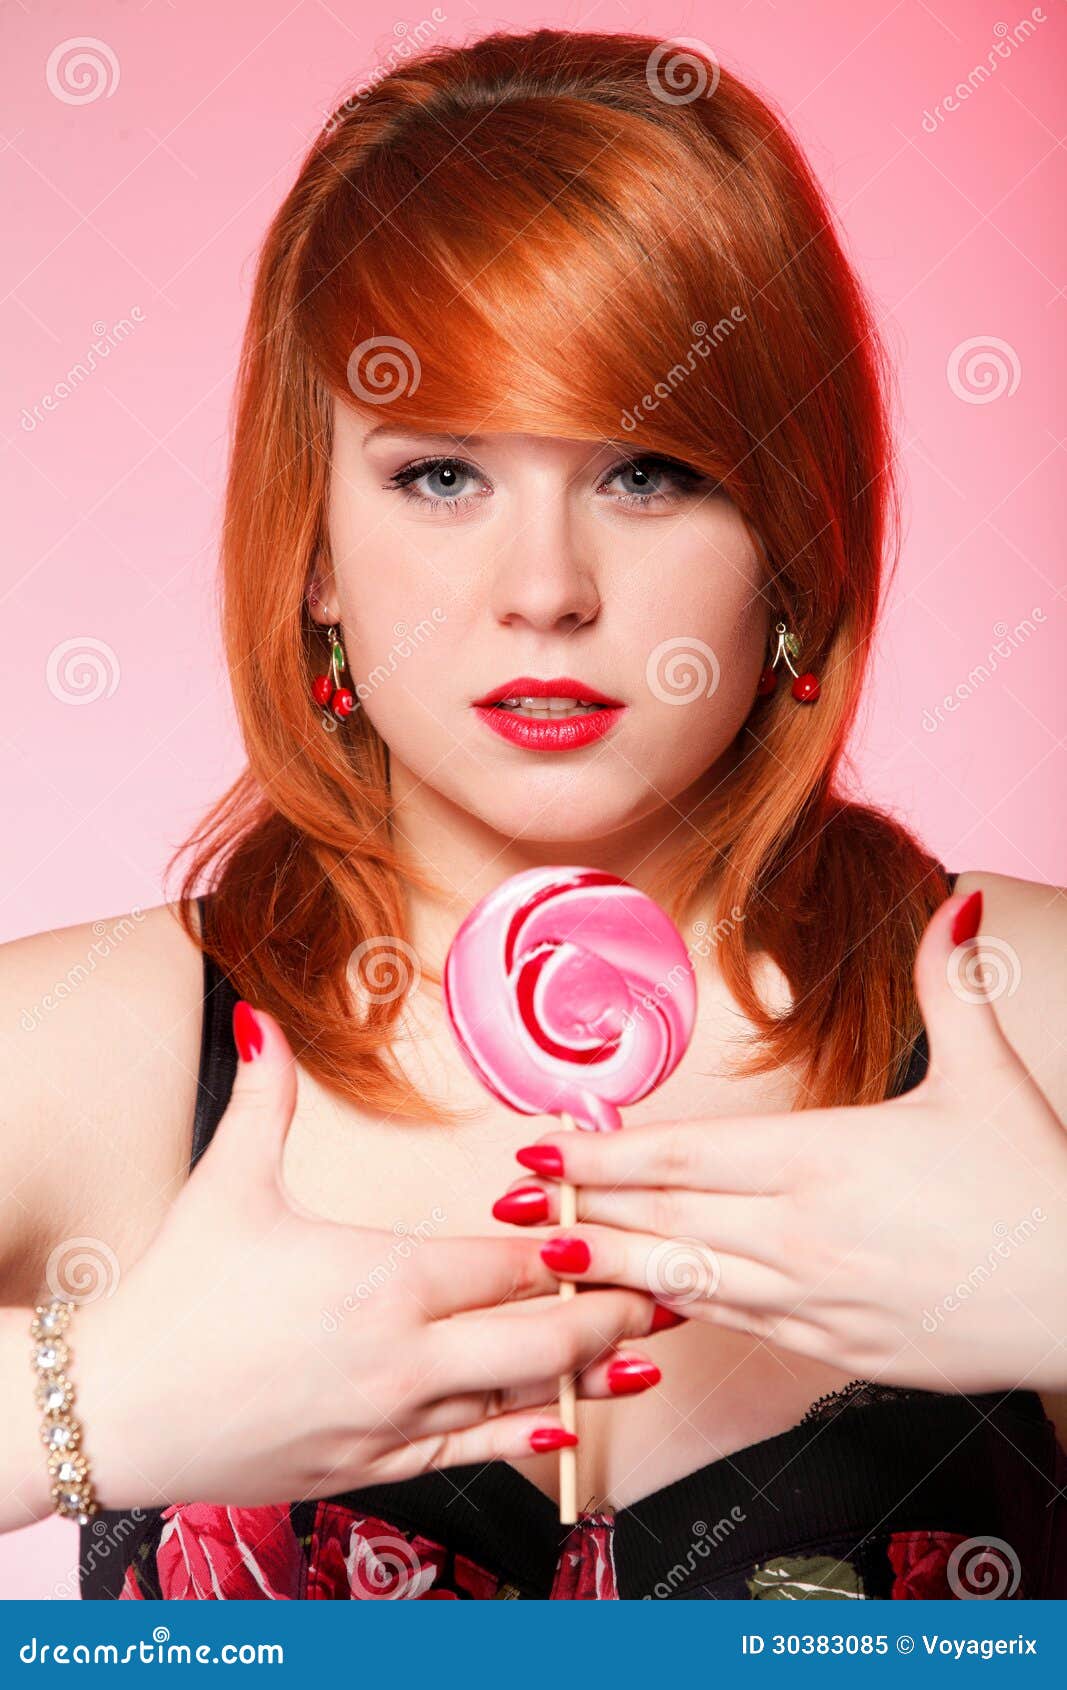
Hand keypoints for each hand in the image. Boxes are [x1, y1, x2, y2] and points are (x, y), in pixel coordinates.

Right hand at [75, 1002, 663, 1511]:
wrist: (113, 1411)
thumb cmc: (173, 1297)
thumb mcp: (227, 1184)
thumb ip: (265, 1098)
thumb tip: (261, 1017)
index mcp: (383, 1278)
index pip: (511, 1263)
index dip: (577, 1250)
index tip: (621, 1233)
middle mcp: (403, 1356)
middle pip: (540, 1336)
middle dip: (611, 1314)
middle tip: (665, 1290)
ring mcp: (391, 1420)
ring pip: (517, 1402)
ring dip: (587, 1376)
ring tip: (645, 1356)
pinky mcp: (371, 1468)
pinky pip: (469, 1456)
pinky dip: (524, 1440)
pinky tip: (564, 1430)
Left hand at [491, 888, 1066, 1392]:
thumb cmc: (1037, 1190)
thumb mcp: (991, 1077)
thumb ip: (948, 988)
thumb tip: (955, 903)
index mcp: (825, 1159)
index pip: (684, 1155)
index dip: (604, 1155)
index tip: (544, 1150)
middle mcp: (804, 1233)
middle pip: (665, 1217)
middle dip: (584, 1208)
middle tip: (514, 1202)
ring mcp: (817, 1300)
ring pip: (688, 1281)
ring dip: (614, 1266)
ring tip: (552, 1255)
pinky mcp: (839, 1350)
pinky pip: (740, 1328)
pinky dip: (685, 1312)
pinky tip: (648, 1302)